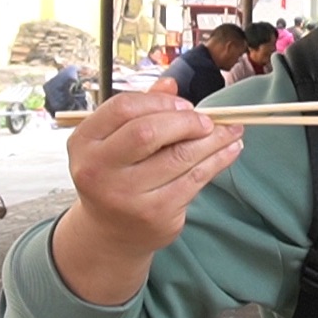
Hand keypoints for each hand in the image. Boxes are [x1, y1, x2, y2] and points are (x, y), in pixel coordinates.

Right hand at [52, 77, 242, 303]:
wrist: (111, 233)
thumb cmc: (115, 177)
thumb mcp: (114, 142)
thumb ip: (140, 110)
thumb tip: (170, 84)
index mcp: (84, 143)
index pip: (123, 108)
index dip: (160, 102)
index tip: (184, 105)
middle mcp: (98, 170)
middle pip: (149, 132)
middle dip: (187, 121)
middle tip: (208, 120)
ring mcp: (126, 195)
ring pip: (179, 156)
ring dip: (213, 139)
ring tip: (232, 130)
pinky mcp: (155, 213)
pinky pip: (194, 179)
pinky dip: (218, 160)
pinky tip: (230, 150)